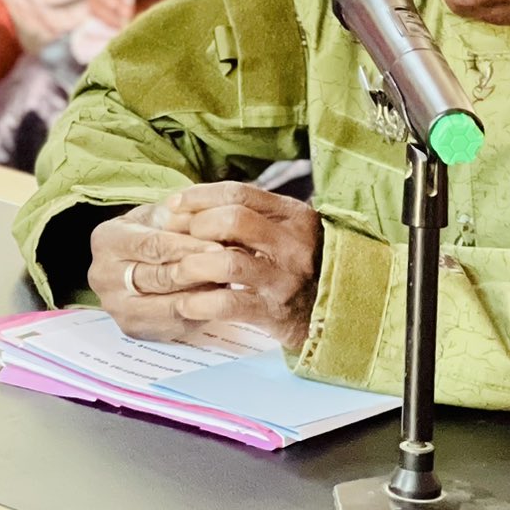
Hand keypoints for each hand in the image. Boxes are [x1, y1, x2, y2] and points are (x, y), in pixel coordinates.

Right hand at [87, 202, 223, 339]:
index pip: (152, 246)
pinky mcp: (131, 328)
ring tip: (226, 283)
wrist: (129, 262)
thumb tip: (206, 219)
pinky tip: (215, 301)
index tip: (218, 247)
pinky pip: (173, 326)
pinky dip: (199, 314)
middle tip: (230, 267)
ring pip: (168, 306)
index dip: (187, 247)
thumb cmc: (148, 233)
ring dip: (202, 296)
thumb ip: (181, 216)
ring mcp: (116, 306)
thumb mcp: (159, 215)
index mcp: (107, 240)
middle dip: (198, 272)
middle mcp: (103, 275)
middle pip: (159, 278)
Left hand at [156, 181, 322, 349]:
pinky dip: (200, 303)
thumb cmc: (297, 266)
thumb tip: (190, 206)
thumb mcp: (286, 231)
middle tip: (179, 239)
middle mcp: (294, 244)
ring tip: (177, 270)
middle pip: (234, 220)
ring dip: (192, 264)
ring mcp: (286, 280)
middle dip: (197, 225)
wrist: (336, 316)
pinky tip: (185, 303)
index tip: (174, 204)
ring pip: (229, 262)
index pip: (239, 193)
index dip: (200, 196)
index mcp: (294, 216)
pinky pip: (230, 305)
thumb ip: (250, 215)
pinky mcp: (276, 314)